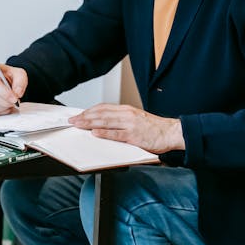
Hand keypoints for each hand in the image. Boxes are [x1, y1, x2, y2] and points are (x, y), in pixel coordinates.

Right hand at [0, 63, 27, 115]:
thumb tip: (17, 92)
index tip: (14, 98)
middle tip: (15, 102)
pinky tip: (5, 106)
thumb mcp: (19, 73)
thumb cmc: (9, 76)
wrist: (6, 81)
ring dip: (3, 107)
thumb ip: (20, 81)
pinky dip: (0, 111)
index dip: (4, 92)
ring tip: (11, 103)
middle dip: (5, 102)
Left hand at [68, 103, 184, 153]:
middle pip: (101, 113)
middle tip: (72, 120)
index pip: (103, 108)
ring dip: (89, 123)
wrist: (172, 132)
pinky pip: (117, 134)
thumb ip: (121, 120)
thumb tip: (103, 124)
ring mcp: (130, 125)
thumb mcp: (136, 119)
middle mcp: (127, 114)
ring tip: (78, 125)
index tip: (78, 114)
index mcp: (127, 110)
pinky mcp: (134, 136)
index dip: (88, 111)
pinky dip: (105, 133)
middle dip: (84, 117)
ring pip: (106, 121)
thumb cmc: (154, 128)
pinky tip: (95, 133)